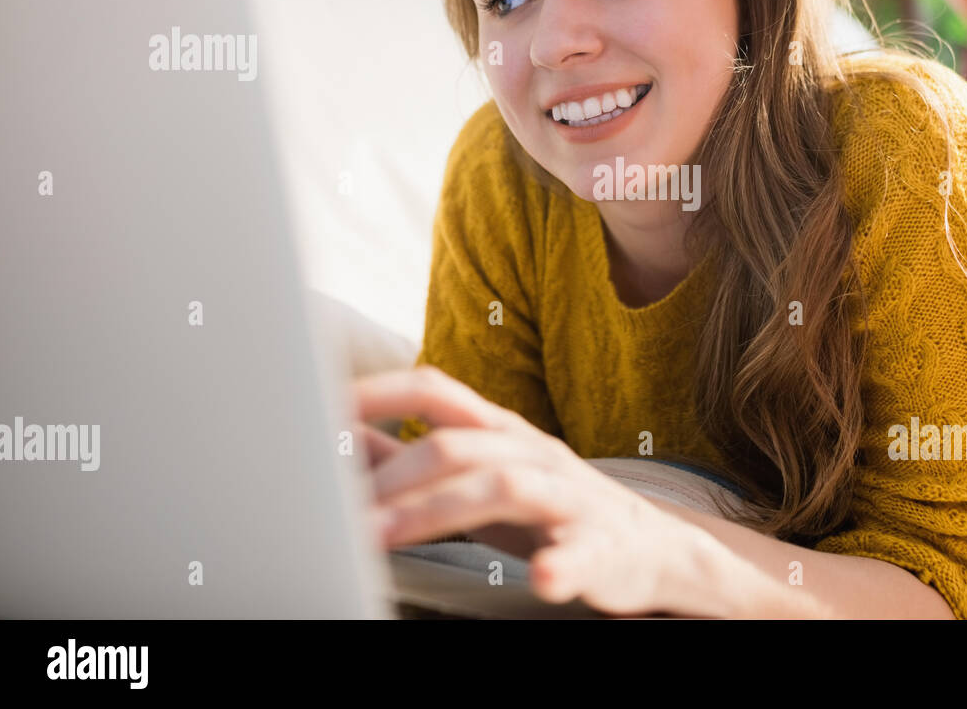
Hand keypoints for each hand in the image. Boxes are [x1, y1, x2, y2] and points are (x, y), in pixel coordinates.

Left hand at [349, 366, 722, 616]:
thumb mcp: (480, 473)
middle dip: (390, 475)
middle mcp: (532, 452)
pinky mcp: (601, 544)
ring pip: (503, 486)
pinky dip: (561, 563)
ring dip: (434, 512)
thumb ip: (412, 457)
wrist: (648, 547)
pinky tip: (542, 576)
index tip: (318, 407)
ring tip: (379, 540)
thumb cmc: (547, 508)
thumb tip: (339, 436)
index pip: (436, 391)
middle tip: (337, 511)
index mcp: (499, 430)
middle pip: (457, 444)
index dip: (378, 392)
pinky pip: (582, 550)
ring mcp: (568, 496)